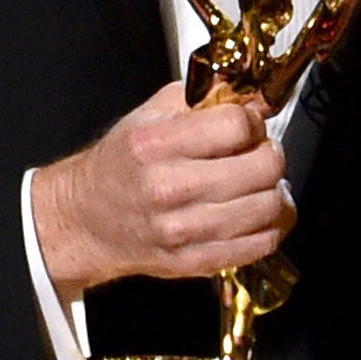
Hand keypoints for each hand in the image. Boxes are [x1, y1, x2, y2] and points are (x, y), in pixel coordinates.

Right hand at [31, 81, 293, 298]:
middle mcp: (170, 189)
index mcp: (157, 145)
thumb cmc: (122, 163)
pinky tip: (259, 211)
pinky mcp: (195, 262)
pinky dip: (272, 224)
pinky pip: (260, 244)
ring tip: (261, 182)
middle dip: (270, 154)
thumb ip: (204, 97)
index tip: (248, 124)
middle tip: (259, 152)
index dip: (253, 121)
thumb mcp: (151, 113)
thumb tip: (256, 97)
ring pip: (268, 207)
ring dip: (274, 189)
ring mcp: (184, 231)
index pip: (237, 126)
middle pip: (262, 167)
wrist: (86, 220)